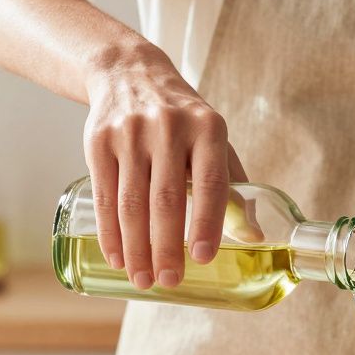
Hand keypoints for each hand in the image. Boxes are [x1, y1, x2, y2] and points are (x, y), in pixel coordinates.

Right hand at [83, 43, 245, 288]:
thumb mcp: (214, 142)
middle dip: (166, 246)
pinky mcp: (98, 141)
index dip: (207, 222)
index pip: (210, 182)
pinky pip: (104, 195)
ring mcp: (130, 133)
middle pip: (166, 198)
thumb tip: (256, 238)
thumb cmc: (184, 120)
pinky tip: (117, 257)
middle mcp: (169, 128)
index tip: (204, 258)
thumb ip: (234, 188)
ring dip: (136, 248)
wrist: (129, 73)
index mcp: (207, 128)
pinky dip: (110, 232)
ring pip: (132, 202)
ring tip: (143, 279)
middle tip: (169, 281)